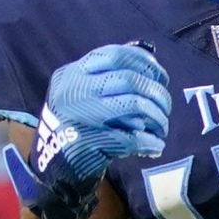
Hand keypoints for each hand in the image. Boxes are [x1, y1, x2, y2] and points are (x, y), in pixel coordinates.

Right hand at [5, 43, 169, 218]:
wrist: (53, 163)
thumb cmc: (75, 122)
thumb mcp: (81, 90)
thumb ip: (108, 75)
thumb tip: (151, 60)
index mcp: (73, 74)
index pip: (116, 55)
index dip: (145, 64)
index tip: (160, 77)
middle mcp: (75, 91)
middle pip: (130, 80)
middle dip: (157, 93)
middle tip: (165, 107)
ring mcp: (82, 117)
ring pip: (135, 105)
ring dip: (157, 117)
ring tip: (161, 126)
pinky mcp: (91, 143)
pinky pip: (133, 138)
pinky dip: (151, 141)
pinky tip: (156, 144)